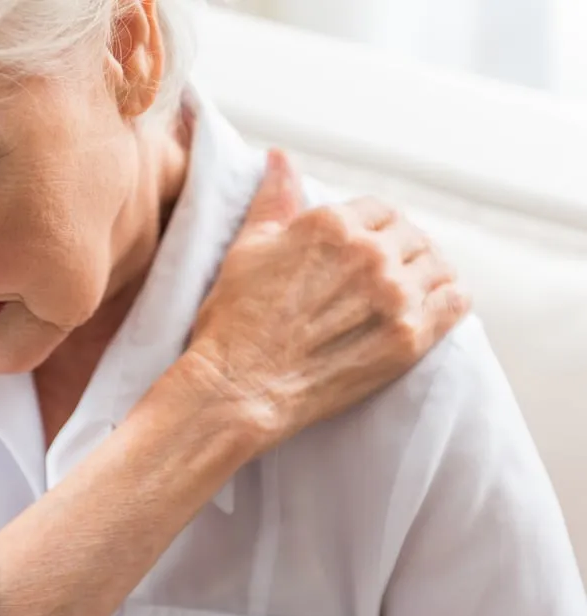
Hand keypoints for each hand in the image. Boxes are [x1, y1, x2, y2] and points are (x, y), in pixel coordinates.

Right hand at [185, 150, 468, 451]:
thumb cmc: (234, 319)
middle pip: (411, 235)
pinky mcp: (409, 338)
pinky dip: (450, 298)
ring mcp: (394, 295)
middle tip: (394, 267)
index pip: (379, 209)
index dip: (377, 225)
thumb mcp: (248, 247)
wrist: (241, 386)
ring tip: (417, 285)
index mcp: (331, 224)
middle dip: (404, 247)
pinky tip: (438, 303)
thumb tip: (280, 157)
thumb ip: (274, 199)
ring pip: (437, 265)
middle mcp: (369, 252)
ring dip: (430, 271)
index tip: (373, 241)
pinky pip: (454, 302)